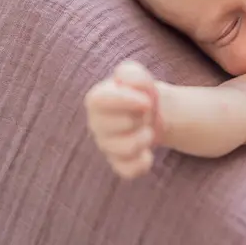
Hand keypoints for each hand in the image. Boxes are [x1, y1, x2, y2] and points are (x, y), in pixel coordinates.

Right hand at [85, 61, 161, 178]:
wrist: (148, 112)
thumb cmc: (138, 92)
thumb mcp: (136, 76)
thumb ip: (132, 74)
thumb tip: (133, 85)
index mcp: (97, 100)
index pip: (99, 100)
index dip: (125, 100)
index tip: (147, 101)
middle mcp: (97, 124)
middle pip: (119, 124)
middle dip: (140, 118)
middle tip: (144, 114)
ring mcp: (106, 146)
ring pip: (125, 149)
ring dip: (145, 138)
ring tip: (147, 131)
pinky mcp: (118, 163)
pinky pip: (128, 170)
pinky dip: (143, 162)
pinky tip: (147, 153)